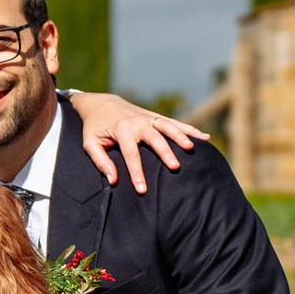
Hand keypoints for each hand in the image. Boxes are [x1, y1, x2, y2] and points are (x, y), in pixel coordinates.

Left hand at [66, 90, 211, 193]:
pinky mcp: (155, 117)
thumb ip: (100, 161)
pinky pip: (175, 123)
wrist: (101, 103)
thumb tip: (114, 180)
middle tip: (175, 167)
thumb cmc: (95, 127)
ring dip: (180, 136)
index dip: (137, 172)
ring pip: (168, 126)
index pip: (131, 153)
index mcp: (121, 129)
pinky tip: (204, 138)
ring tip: (191, 149)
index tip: (143, 189)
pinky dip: (190, 129)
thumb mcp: (89, 143)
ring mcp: (148, 117)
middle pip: (154, 138)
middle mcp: (137, 121)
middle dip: (165, 152)